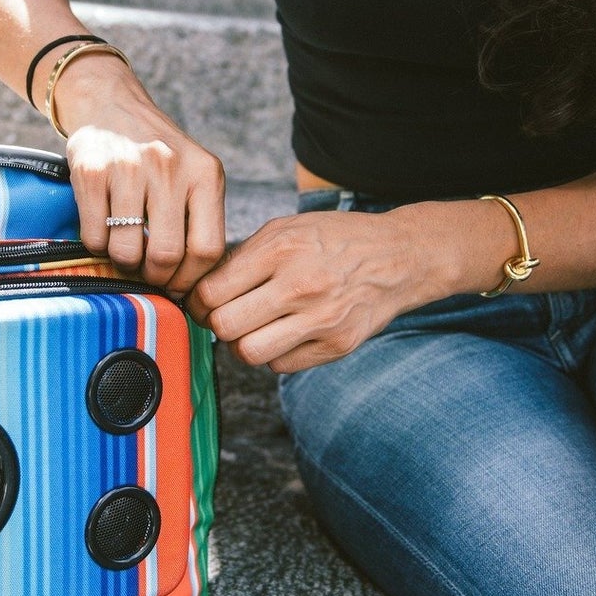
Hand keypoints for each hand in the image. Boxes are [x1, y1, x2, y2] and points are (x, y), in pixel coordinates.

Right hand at [53, 54, 226, 295]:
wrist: (110, 105)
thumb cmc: (157, 156)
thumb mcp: (193, 175)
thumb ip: (198, 220)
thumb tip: (187, 285)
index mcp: (205, 174)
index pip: (208, 249)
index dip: (190, 279)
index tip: (177, 285)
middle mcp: (170, 167)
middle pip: (166, 255)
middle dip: (155, 276)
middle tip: (147, 272)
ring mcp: (128, 168)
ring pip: (127, 252)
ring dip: (124, 263)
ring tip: (125, 249)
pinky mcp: (91, 171)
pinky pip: (94, 237)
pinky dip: (97, 246)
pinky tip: (103, 228)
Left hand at [189, 206, 472, 372]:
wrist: (399, 256)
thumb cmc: (335, 240)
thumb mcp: (286, 229)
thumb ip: (243, 257)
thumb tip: (201, 291)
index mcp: (281, 249)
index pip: (212, 292)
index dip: (197, 302)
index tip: (202, 302)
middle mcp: (300, 284)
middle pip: (225, 326)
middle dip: (216, 324)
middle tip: (224, 317)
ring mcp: (321, 319)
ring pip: (249, 353)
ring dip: (242, 344)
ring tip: (252, 328)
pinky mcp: (337, 345)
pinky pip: (281, 366)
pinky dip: (274, 354)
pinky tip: (284, 334)